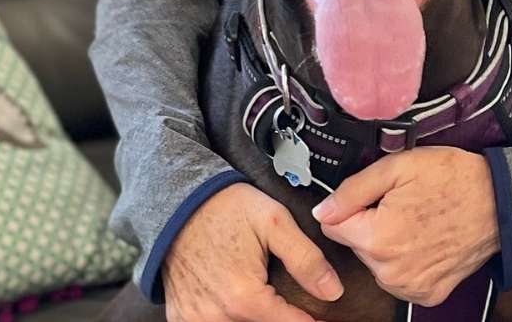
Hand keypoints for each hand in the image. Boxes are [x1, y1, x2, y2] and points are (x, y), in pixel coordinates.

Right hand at [163, 181, 343, 321]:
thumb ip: (306, 259)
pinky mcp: (181, 317)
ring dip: (253, 316)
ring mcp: (196, 319)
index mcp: (244, 297)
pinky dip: (226, 317)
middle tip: (281, 293)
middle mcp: (218, 315)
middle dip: (279, 315)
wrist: (178, 202)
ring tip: (259, 292)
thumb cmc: (227, 209)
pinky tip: (232, 301)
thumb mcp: (275, 222)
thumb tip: (332, 291)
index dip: (311, 321)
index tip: (321, 318)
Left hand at [312, 148, 498, 306]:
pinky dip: (408, 262)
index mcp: (377, 238)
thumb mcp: (399, 167)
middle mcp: (389, 271)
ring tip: (417, 222)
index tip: (375, 198)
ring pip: (377, 263)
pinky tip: (426, 242)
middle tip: (403, 205)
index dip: (353, 207)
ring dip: (388, 245)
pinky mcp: (427, 294)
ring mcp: (409, 287)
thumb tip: (323, 210)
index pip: (333, 227)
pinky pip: (400, 279)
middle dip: (371, 225)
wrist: (500, 203)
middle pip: (356, 245)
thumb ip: (353, 189)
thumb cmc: (453, 179)